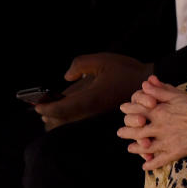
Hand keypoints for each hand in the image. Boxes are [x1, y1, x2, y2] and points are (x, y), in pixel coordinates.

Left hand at [35, 53, 152, 129]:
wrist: (149, 88)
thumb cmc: (126, 71)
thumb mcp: (102, 60)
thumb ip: (80, 65)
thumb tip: (66, 78)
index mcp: (90, 99)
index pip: (60, 110)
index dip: (45, 108)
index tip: (36, 105)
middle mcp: (91, 114)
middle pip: (60, 124)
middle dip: (49, 116)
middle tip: (43, 107)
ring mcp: (96, 121)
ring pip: (68, 127)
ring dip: (59, 120)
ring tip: (55, 110)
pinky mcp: (100, 123)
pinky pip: (78, 126)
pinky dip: (70, 121)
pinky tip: (71, 112)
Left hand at [116, 75, 186, 169]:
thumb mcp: (179, 95)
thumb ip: (161, 89)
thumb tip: (146, 82)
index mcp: (160, 111)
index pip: (138, 109)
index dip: (129, 109)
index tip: (123, 109)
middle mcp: (159, 126)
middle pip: (137, 130)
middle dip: (127, 131)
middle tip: (120, 132)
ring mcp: (166, 140)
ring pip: (145, 146)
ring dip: (136, 147)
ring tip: (130, 148)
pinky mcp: (175, 152)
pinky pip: (159, 160)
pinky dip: (151, 164)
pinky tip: (145, 166)